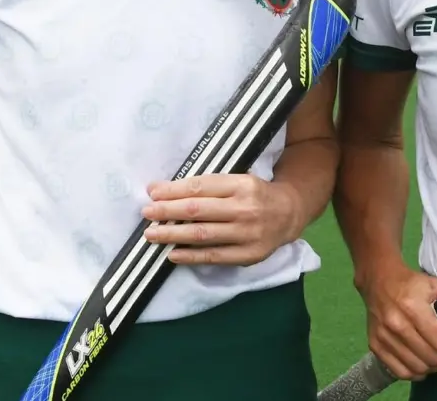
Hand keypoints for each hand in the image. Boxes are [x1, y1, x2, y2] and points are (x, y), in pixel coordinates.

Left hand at [140, 174, 303, 266]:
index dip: (174, 190)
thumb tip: (163, 190)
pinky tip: (173, 254)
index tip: (153, 192)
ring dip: (173, 234)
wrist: (289, 213)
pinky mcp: (249, 254)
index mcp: (241, 184)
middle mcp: (245, 208)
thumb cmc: (255, 194)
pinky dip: (191, 256)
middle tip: (147, 213)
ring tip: (152, 234)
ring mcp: (247, 233)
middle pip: (198, 210)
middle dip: (168, 211)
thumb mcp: (237, 181)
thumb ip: (206, 186)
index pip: (200, 187)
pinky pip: (214, 256)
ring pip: (203, 234)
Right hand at [359, 261, 436, 381]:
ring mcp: (384, 338)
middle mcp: (396, 324)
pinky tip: (422, 363)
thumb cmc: (410, 283)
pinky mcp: (375, 346)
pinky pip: (401, 372)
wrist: (378, 281)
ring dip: (434, 367)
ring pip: (418, 369)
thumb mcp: (434, 284)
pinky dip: (416, 373)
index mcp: (412, 307)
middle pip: (431, 358)